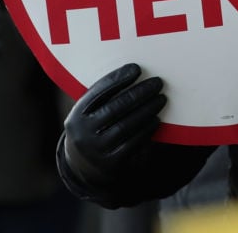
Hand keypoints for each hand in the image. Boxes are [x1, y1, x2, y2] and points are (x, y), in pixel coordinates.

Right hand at [62, 63, 165, 187]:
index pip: (98, 92)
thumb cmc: (94, 129)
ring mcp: (96, 150)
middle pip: (115, 108)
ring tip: (161, 99)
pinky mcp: (110, 164)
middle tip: (157, 82)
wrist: (84, 168)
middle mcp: (83, 133)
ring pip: (126, 126)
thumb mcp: (89, 114)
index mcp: (76, 116)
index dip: (118, 79)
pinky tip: (156, 119)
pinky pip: (132, 143)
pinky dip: (147, 130)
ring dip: (147, 110)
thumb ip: (104, 98)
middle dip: (139, 92)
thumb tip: (134, 72)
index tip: (137, 68)